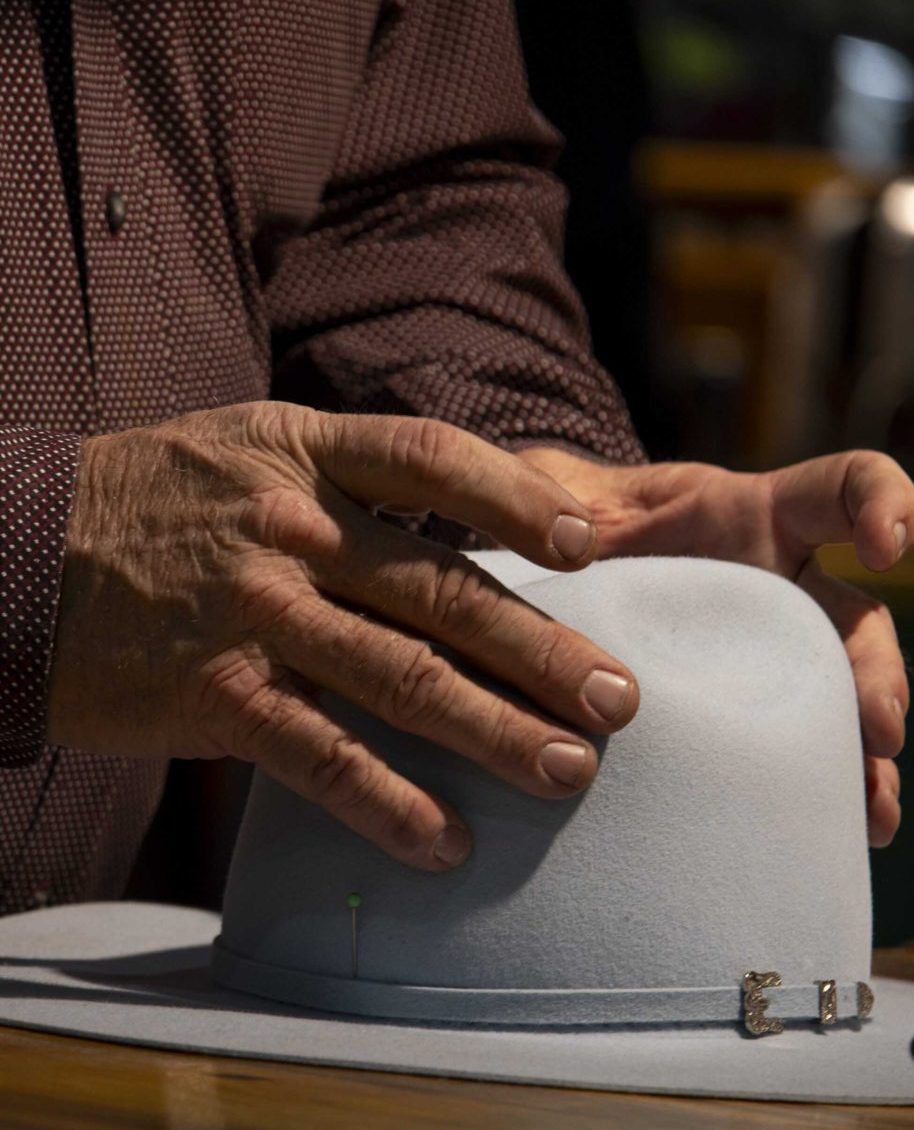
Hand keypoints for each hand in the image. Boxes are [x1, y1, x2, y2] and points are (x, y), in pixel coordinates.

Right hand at [48, 403, 638, 869]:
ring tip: (567, 772)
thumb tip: (468, 526)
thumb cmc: (156, 500)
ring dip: (493, 730)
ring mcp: (252, 611)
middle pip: (441, 590)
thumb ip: (349, 479)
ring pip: (398, 675)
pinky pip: (318, 754)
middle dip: (541, 649)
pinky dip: (387, 802)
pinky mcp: (212, 693)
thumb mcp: (250, 448)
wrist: (20, 552)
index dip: (515, 498)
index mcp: (305, 453)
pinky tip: (445, 841)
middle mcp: (290, 527)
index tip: (585, 544)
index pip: (432, 460)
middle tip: (619, 702)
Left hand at [517, 448, 910, 847]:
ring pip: (840, 695)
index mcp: (750, 516)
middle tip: (878, 727)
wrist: (570, 575)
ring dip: (864, 751)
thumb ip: (548, 490)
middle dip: (877, 670)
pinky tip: (840, 833)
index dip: (882, 504)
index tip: (887, 548)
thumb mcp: (560, 492)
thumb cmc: (575, 521)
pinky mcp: (747, 705)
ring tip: (869, 809)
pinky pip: (799, 746)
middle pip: (856, 619)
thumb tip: (506, 503)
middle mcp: (778, 584)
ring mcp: (768, 650)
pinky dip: (825, 788)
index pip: (841, 488)